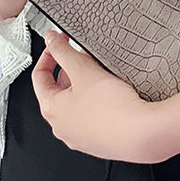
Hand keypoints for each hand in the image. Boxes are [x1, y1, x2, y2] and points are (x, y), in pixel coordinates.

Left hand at [31, 31, 155, 162]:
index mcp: (51, 109)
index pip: (39, 76)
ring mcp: (80, 137)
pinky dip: (95, 100)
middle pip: (57, 89)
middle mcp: (62, 127)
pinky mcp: (98, 141)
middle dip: (70, 68)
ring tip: (100, 73)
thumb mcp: (82, 69)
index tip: (58, 44)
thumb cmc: (112, 109)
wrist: (141, 134)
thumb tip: (49, 39)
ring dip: (84, 84)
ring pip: (75, 102)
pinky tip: (110, 93)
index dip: (48, 55)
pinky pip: (90, 115)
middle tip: (84, 56)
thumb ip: (62, 51)